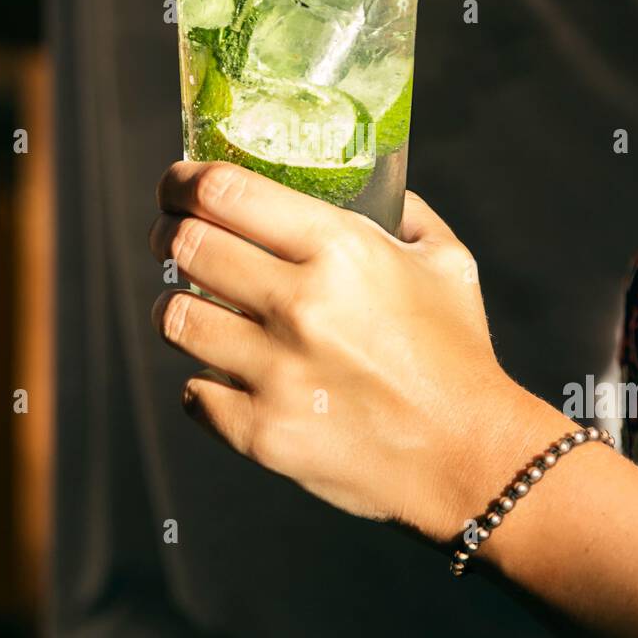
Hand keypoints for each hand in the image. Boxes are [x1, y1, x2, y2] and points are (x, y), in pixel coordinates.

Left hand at [150, 162, 551, 542]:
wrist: (471, 457)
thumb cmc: (459, 354)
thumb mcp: (447, 261)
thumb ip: (404, 211)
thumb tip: (368, 184)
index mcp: (342, 249)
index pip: (226, 192)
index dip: (185, 180)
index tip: (178, 184)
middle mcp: (301, 305)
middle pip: (185, 247)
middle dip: (166, 236)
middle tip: (169, 238)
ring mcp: (276, 372)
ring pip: (176, 319)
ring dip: (177, 308)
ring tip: (192, 309)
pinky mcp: (262, 432)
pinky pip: (194, 392)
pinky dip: (204, 383)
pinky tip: (228, 376)